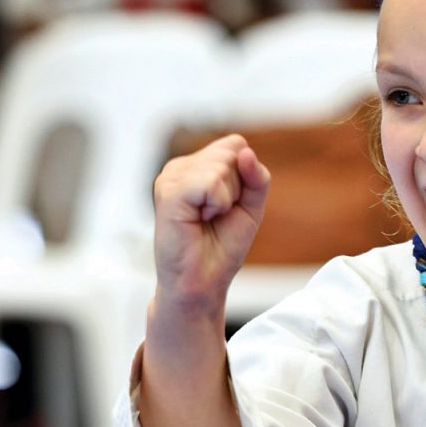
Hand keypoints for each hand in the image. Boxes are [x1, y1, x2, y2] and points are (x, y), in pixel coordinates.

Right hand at [152, 134, 270, 313]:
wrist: (202, 281)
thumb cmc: (222, 247)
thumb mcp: (251, 207)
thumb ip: (257, 178)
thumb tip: (246, 151)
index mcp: (196, 166)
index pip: (236, 145)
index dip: (245, 177)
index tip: (228, 206)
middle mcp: (180, 167)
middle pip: (232, 152)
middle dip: (237, 189)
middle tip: (216, 216)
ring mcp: (171, 177)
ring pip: (222, 165)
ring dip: (226, 199)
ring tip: (206, 219)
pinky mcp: (168, 191)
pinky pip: (210, 182)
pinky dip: (216, 204)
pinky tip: (199, 219)